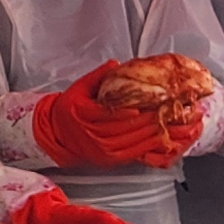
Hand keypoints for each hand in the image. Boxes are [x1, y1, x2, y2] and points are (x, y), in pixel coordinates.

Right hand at [27, 67, 168, 171]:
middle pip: (123, 127)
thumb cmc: (69, 111)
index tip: (142, 105)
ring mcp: (101, 149)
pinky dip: (148, 144)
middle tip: (163, 109)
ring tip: (165, 120)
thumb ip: (98, 76)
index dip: (127, 111)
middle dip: (146, 118)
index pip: (108, 113)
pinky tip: (159, 136)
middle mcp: (91, 134)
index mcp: (82, 113)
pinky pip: (133, 152)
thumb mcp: (79, 89)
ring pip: (131, 140)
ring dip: (151, 131)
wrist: (58, 135)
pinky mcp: (110, 159)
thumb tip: (115, 64)